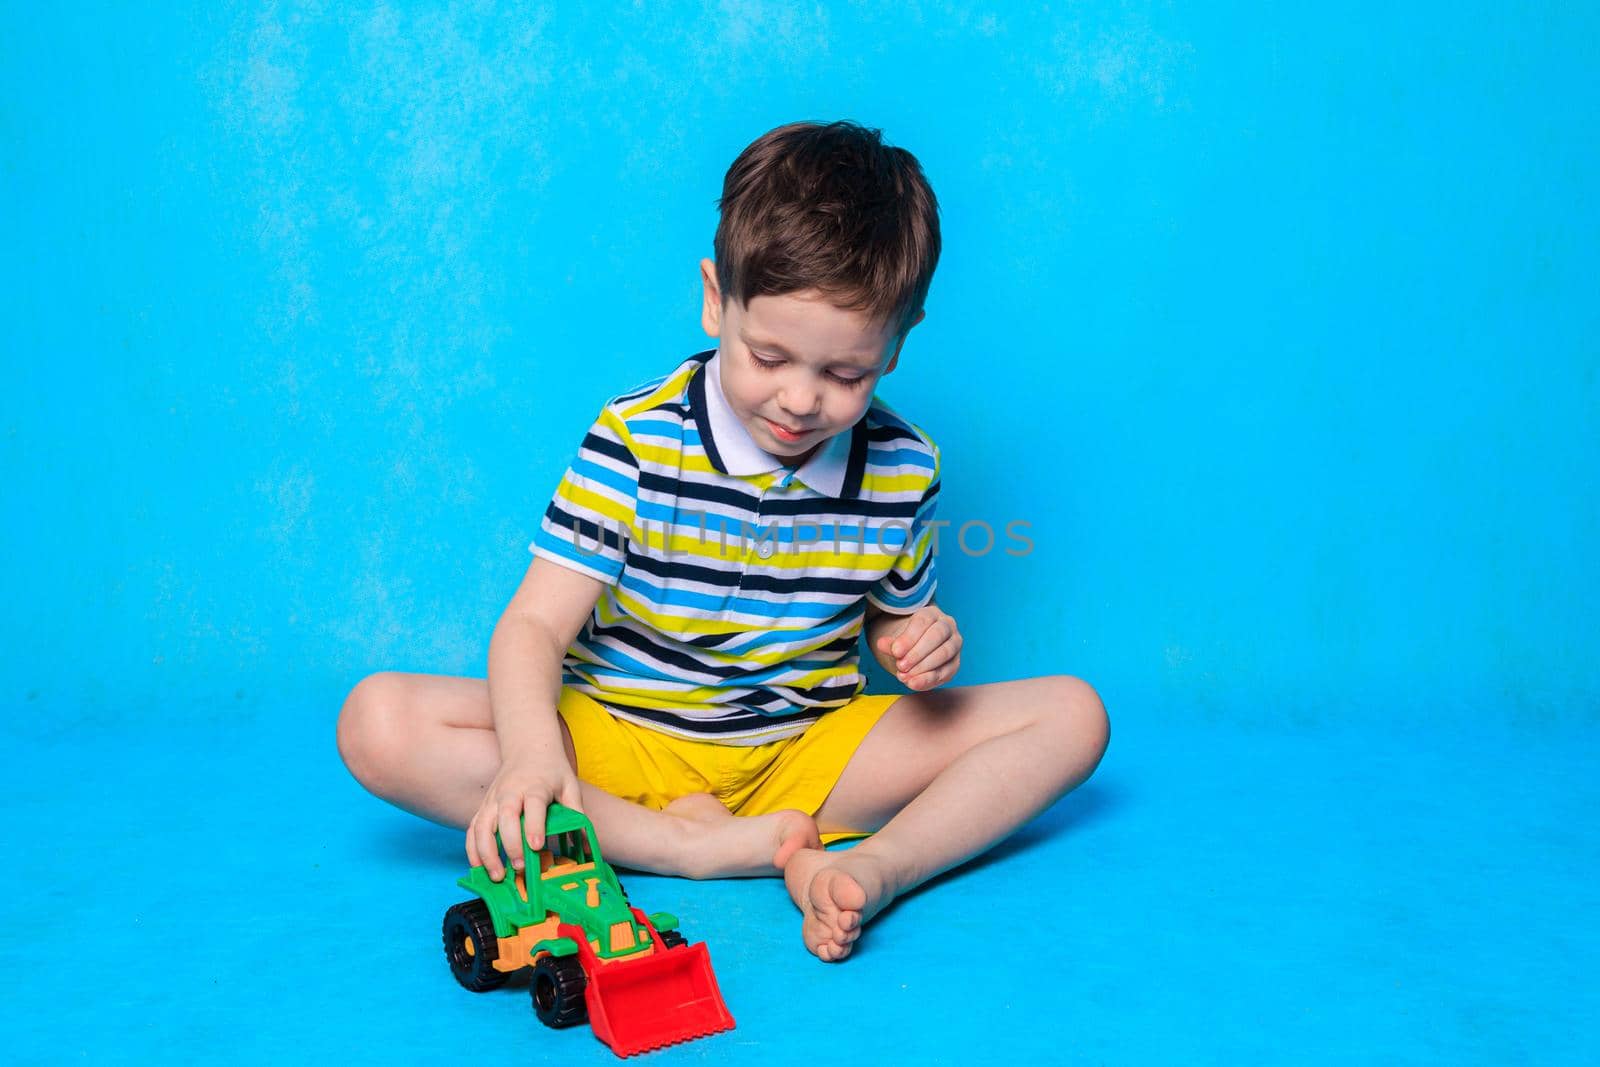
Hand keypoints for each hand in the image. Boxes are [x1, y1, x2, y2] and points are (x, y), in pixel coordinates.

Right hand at [466, 754, 584, 882]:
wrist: (528, 747)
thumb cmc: (551, 770)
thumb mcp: (569, 786)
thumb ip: (577, 814)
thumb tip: (589, 845)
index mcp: (535, 786)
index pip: (534, 805)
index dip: (534, 826)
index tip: (537, 846)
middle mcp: (510, 792)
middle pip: (505, 817)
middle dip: (510, 844)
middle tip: (519, 867)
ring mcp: (493, 799)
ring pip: (482, 825)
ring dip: (486, 852)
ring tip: (496, 875)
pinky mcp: (483, 806)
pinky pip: (472, 828)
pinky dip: (472, 849)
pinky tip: (478, 867)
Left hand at [875, 604, 962, 690]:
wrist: (916, 650)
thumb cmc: (907, 641)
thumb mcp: (897, 640)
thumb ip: (890, 643)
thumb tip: (881, 644)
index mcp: (932, 613)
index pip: (923, 621)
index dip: (909, 638)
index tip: (895, 652)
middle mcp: (947, 625)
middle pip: (937, 635)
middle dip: (917, 653)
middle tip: (900, 665)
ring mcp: (954, 644)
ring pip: (944, 653)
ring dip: (923, 667)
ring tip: (904, 676)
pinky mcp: (955, 663)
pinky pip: (946, 671)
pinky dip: (928, 679)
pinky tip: (913, 683)